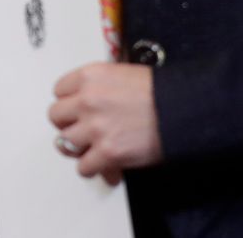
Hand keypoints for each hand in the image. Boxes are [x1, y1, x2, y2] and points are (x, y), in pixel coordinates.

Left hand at [49, 62, 162, 183]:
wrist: (186, 110)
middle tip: (80, 129)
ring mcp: (95, 127)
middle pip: (56, 116)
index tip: (75, 109)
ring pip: (65, 142)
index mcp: (90, 77)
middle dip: (68, 123)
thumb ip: (101, 85)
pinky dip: (92, 169)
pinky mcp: (108, 152)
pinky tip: (101, 166)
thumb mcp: (124, 74)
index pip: (59, 90)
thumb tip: (89, 98)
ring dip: (78, 147)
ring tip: (90, 149)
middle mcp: (87, 100)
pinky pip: (83, 166)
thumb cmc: (164, 92)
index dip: (69, 101)